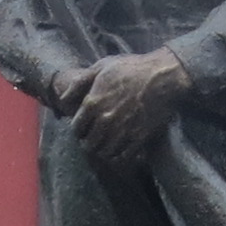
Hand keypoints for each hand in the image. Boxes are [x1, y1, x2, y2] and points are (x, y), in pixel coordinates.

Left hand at [57, 49, 190, 161]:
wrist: (163, 76)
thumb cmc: (131, 68)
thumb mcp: (101, 67)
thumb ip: (79, 84)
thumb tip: (63, 100)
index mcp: (93, 103)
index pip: (76, 128)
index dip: (78, 129)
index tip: (84, 128)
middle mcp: (105, 120)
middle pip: (88, 143)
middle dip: (89, 142)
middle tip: (94, 138)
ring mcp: (122, 131)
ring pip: (104, 153)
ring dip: (102, 151)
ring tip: (105, 145)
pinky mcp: (138, 138)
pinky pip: (122, 157)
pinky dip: (118, 157)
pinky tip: (119, 151)